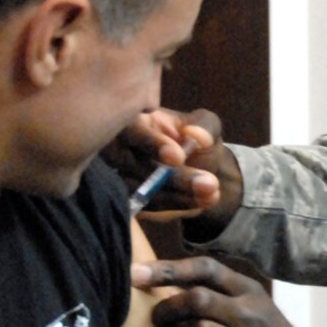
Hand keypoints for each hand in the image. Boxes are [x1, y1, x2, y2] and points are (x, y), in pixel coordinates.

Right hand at [105, 109, 241, 226]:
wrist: (191, 162)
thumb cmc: (191, 136)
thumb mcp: (204, 124)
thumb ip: (204, 126)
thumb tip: (194, 136)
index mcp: (131, 120)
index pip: (134, 132)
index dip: (153, 144)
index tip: (179, 157)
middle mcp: (116, 149)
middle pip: (135, 166)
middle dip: (174, 178)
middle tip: (208, 183)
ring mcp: (117, 176)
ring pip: (141, 191)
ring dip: (178, 196)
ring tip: (211, 193)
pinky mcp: (126, 199)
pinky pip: (146, 206)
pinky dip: (176, 205)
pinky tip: (202, 202)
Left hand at [134, 255, 316, 326]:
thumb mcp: (257, 310)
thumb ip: (222, 296)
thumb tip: (170, 285)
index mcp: (251, 293)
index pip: (206, 269)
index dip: (168, 268)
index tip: (137, 274)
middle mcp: (250, 315)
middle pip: (196, 299)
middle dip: (167, 309)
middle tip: (157, 320)